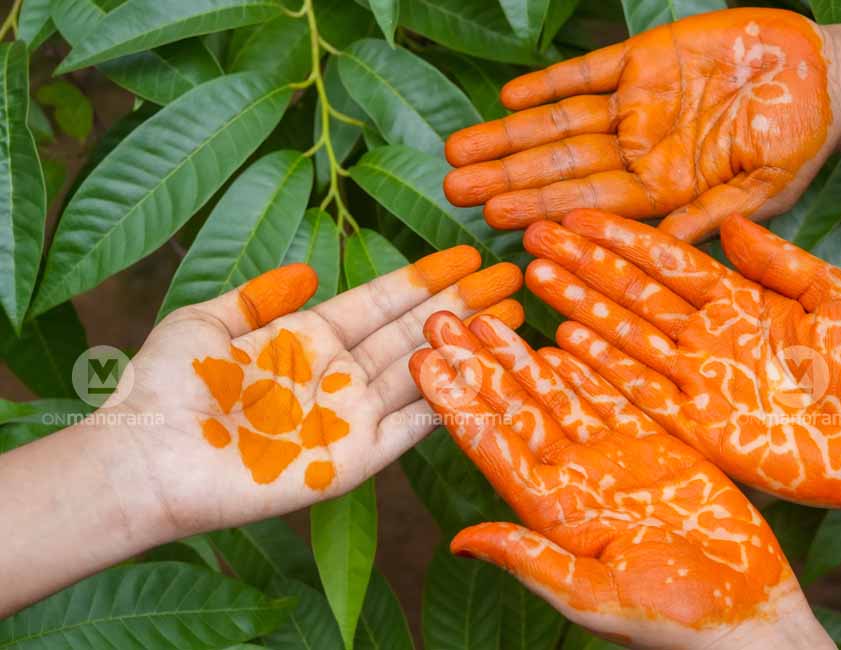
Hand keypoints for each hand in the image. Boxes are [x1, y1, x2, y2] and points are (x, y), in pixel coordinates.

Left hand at [102, 247, 521, 535]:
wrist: (149, 457)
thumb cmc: (166, 388)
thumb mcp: (206, 323)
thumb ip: (260, 297)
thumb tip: (309, 271)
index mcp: (305, 338)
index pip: (380, 300)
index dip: (424, 277)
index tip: (466, 254)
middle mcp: (336, 375)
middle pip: (412, 331)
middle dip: (463, 302)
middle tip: (511, 277)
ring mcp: (349, 418)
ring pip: (422, 373)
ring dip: (466, 345)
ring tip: (511, 314)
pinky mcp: (354, 460)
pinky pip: (411, 427)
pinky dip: (448, 400)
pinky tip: (482, 371)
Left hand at [410, 313, 833, 649]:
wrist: (747, 616)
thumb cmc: (675, 622)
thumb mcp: (597, 596)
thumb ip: (533, 561)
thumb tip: (461, 543)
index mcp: (556, 514)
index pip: (494, 447)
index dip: (458, 404)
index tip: (422, 363)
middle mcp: (578, 483)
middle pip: (517, 412)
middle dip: (478, 367)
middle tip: (440, 319)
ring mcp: (617, 465)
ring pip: (560, 398)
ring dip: (521, 360)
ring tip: (486, 320)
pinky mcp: (659, 451)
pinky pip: (615, 399)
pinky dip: (587, 370)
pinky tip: (558, 342)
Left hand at [442, 7, 840, 242]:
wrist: (825, 75)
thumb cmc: (802, 140)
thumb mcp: (763, 188)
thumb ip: (710, 214)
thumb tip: (665, 253)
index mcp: (665, 188)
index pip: (592, 204)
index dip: (545, 210)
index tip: (497, 221)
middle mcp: (641, 150)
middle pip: (561, 167)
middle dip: (507, 178)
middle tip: (454, 190)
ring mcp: (638, 105)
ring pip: (561, 123)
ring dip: (511, 137)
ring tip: (458, 151)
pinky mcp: (644, 60)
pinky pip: (589, 74)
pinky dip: (550, 84)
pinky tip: (510, 99)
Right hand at [522, 209, 840, 509]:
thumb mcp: (834, 295)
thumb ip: (778, 260)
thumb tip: (730, 220)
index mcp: (739, 300)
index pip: (669, 259)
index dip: (624, 237)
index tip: (580, 214)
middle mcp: (708, 336)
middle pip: (634, 293)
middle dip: (585, 264)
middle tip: (535, 234)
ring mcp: (699, 380)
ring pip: (627, 336)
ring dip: (580, 307)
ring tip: (535, 277)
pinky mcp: (697, 427)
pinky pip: (639, 391)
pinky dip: (602, 367)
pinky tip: (563, 341)